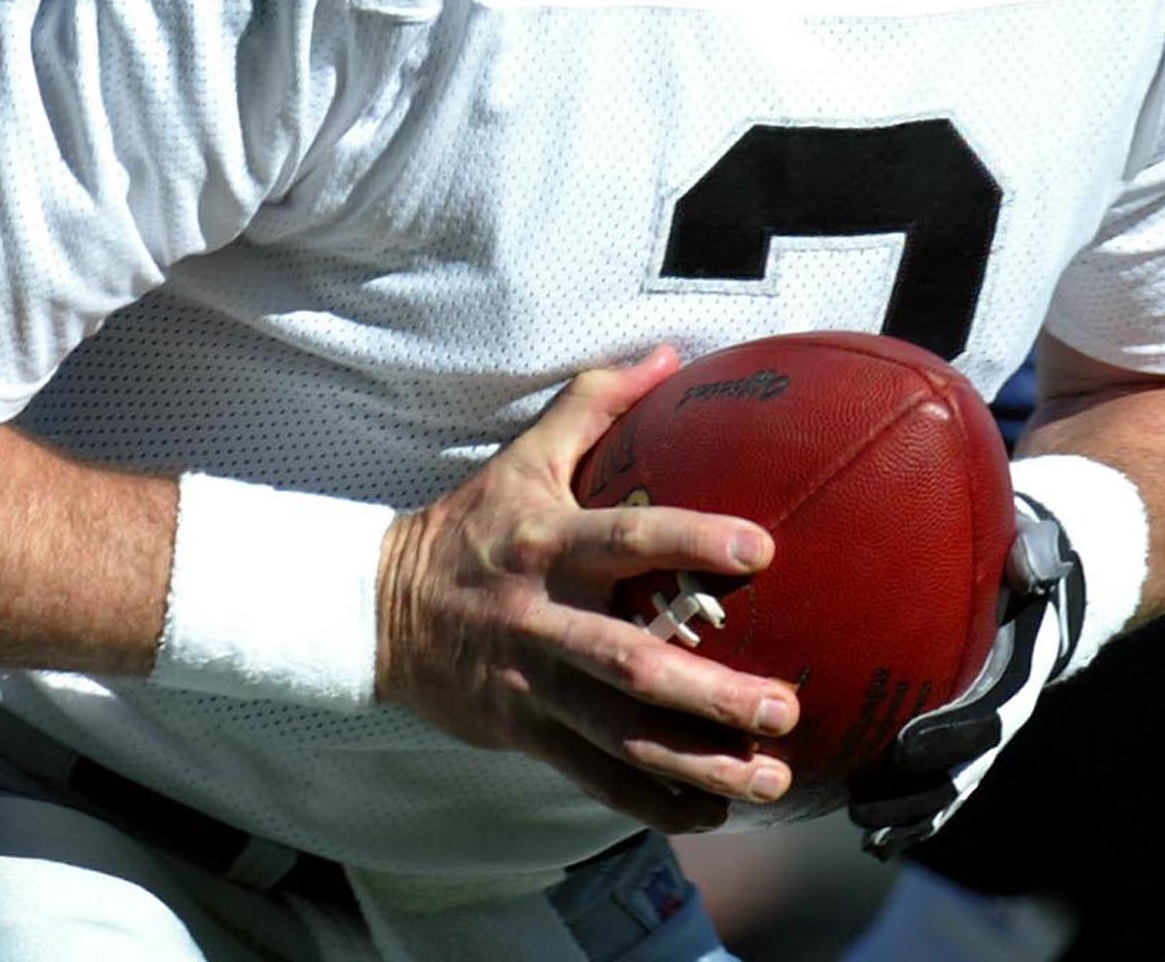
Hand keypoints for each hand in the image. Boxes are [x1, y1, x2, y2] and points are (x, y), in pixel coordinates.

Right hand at [374, 346, 798, 832]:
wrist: (379, 610)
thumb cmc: (471, 527)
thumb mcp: (523, 457)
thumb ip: (596, 404)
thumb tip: (668, 355)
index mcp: (547, 542)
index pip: (626, 539)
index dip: (692, 541)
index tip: (762, 550)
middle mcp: (543, 618)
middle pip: (632, 663)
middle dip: (712, 693)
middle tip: (786, 707)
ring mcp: (534, 684)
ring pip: (622, 735)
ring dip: (699, 761)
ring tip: (771, 778)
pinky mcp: (526, 732)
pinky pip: (596, 776)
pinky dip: (654, 800)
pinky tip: (713, 809)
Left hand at [849, 495, 1075, 857]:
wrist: (1039, 603)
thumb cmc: (1023, 576)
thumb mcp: (1034, 558)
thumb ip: (1034, 558)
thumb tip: (1031, 558)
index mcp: (1012, 678)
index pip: (981, 719)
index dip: (946, 736)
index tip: (903, 747)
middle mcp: (996, 717)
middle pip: (956, 771)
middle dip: (913, 793)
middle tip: (863, 808)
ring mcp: (976, 737)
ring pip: (943, 788)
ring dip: (905, 813)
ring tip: (862, 830)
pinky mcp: (955, 742)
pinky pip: (937, 786)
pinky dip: (913, 817)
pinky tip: (877, 839)